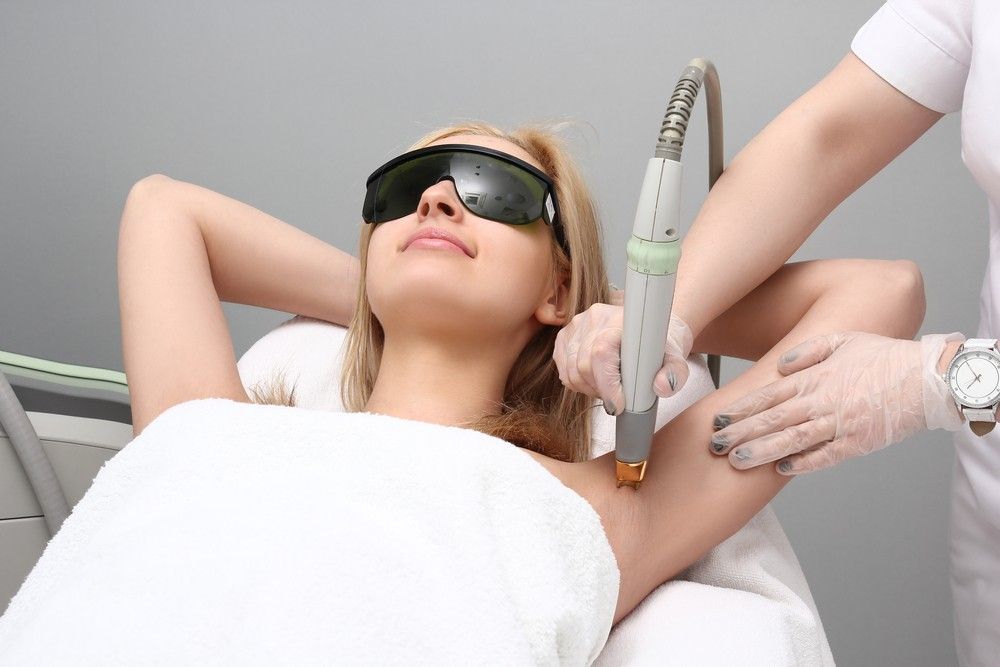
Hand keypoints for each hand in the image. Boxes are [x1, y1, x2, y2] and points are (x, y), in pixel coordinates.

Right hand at [553, 289, 693, 415]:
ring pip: (570, 370)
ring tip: (608, 388)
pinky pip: (562, 368)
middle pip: (583, 366)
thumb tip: (661, 387)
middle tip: (618, 397)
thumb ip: (675, 375)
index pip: (601, 354)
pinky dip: (576, 382)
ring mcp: (576, 325)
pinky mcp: (566, 335)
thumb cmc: (660, 344)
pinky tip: (595, 380)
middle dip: (600, 390)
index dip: (607, 384)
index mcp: (619, 320)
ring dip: (587, 388)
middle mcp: (593, 318)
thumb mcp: (676, 360)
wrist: (649, 327)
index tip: (619, 404)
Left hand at [709, 331, 964, 473]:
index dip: (741, 408)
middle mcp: (822, 401)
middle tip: (714, 444)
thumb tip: (778, 366)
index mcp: (815, 377)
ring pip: (792, 440)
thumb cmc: (884, 356)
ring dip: (761, 451)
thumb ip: (806, 351)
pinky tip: (781, 470)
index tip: (718, 418)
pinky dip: (803, 464)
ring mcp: (840, 424)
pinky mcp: (859, 443)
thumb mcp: (842, 340)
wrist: (926, 377)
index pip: (768, 396)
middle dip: (740, 433)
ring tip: (736, 461)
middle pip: (772, 420)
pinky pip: (825, 457)